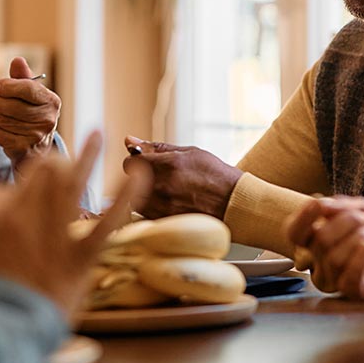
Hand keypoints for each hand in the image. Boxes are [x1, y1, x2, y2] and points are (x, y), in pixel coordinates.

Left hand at [0, 56, 61, 166]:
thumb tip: (17, 60)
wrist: (37, 148)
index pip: (28, 89)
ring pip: (2, 120)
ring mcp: (36, 136)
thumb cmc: (31, 113)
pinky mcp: (24, 149)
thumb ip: (22, 77)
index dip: (8, 86)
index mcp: (52, 101)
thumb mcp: (31, 94)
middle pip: (12, 106)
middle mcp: (48, 119)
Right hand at [0, 130, 150, 316]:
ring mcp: (50, 234)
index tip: (9, 211)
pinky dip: (127, 196)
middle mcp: (19, 217)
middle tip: (58, 162)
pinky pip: (106, 223)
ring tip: (97, 133)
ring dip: (87, 155)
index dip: (4, 201)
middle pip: (37, 176)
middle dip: (49, 166)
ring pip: (70, 183)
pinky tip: (139, 175)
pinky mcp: (77, 258)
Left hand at [121, 135, 241, 217]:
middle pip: (129, 182)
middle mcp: (162, 187)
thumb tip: (129, 139)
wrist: (234, 203)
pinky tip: (168, 205)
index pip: (130, 162)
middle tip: (158, 178)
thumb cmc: (214, 175)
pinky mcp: (165, 223)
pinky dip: (151, 209)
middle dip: (138, 179)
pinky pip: (145, 215)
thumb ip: (155, 147)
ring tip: (165, 192)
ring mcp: (162, 207)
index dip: (136, 162)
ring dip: (143, 195)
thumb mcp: (189, 153)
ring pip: (135, 200)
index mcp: (166, 165)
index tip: (146, 163)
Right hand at [285, 197, 363, 298]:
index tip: (317, 204)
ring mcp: (339, 279)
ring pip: (332, 259)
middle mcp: (322, 262)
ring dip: (357, 237)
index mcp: (318, 240)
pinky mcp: (357, 292)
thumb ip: (342, 206)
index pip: (294, 234)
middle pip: (318, 241)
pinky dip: (357, 259)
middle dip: (345, 222)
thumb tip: (321, 205)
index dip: (301, 218)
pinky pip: (347, 280)